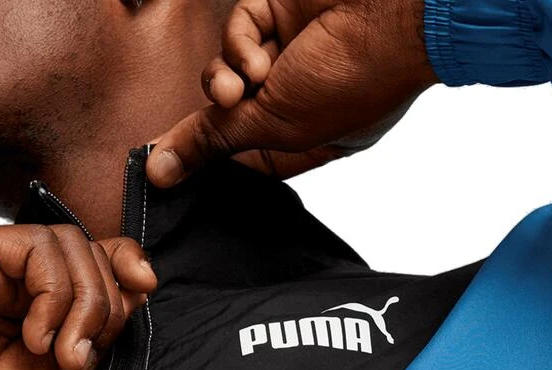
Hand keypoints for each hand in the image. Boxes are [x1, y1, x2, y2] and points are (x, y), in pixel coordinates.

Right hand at [0, 224, 156, 369]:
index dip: (124, 262)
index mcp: (32, 306)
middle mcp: (6, 282)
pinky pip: (38, 245)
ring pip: (69, 243)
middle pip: (87, 250)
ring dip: (85, 304)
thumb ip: (104, 319)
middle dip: (104, 304)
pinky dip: (55, 293)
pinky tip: (36, 339)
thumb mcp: (78, 367)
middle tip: (79, 357)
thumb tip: (138, 277)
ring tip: (61, 356)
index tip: (145, 285)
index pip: (91, 257)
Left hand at [146, 0, 438, 182]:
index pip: (253, 156)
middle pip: (235, 111)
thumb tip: (160, 173)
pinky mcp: (281, 11)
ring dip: (227, 78)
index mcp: (312, 138)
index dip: (224, 157)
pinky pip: (241, 27)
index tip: (193, 161)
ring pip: (230, 69)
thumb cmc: (350, 84)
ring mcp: (291, 54)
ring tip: (242, 84)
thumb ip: (213, 142)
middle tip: (230, 105)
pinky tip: (257, 54)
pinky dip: (240, 43)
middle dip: (223, 112)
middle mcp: (300, 98)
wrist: (391, 16)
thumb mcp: (273, 125)